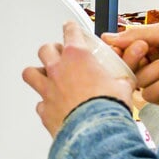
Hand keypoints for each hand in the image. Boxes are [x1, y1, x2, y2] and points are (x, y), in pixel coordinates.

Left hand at [23, 22, 135, 136]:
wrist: (95, 132)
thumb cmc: (107, 107)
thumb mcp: (123, 86)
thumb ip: (122, 80)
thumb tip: (127, 80)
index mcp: (77, 57)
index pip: (71, 33)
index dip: (70, 28)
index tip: (69, 27)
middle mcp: (58, 70)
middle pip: (45, 50)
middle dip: (51, 50)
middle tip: (58, 55)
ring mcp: (48, 89)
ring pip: (31, 73)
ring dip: (36, 73)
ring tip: (43, 76)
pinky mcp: (44, 109)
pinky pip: (39, 103)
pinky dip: (45, 103)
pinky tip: (51, 106)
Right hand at [103, 20, 158, 107]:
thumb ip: (135, 34)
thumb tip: (109, 37)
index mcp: (153, 46)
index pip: (125, 51)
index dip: (119, 50)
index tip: (115, 47)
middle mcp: (154, 64)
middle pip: (127, 67)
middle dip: (135, 56)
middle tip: (146, 48)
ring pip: (138, 81)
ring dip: (156, 70)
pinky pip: (149, 94)